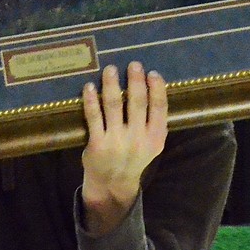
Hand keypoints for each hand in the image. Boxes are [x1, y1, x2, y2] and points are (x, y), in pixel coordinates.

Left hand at [80, 61, 167, 236]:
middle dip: (135, 81)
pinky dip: (91, 100)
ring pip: (114, 106)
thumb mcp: (152, 143)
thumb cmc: (133, 156)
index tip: (153, 73)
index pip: (160, 108)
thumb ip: (154, 121)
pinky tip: (89, 87)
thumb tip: (153, 85)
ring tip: (110, 70)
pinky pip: (93, 117)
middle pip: (138, 103)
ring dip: (111, 85)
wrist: (112, 184)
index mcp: (155, 138)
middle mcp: (138, 139)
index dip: (157, 89)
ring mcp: (116, 142)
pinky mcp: (97, 144)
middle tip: (133, 64)